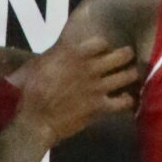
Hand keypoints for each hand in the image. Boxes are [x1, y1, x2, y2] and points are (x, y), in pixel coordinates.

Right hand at [14, 34, 137, 147]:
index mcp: (73, 53)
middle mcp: (90, 67)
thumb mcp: (39, 63)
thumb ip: (55, 54)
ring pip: (128, 75)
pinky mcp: (100, 106)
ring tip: (131, 75)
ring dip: (131, 75)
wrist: (34, 119)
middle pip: (122, 55)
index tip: (104, 50)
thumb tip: (61, 50)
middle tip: (126, 58)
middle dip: (127, 55)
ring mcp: (97, 86)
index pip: (101, 42)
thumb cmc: (31, 90)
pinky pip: (124, 102)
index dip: (104, 46)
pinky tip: (125, 99)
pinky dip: (127, 100)